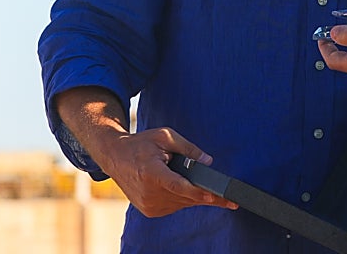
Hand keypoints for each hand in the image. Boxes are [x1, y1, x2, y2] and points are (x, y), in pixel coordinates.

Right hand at [54, 88, 235, 217]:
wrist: (115, 157)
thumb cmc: (141, 144)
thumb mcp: (165, 136)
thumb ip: (188, 148)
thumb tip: (208, 161)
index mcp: (151, 173)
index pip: (178, 185)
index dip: (197, 191)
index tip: (213, 195)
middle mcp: (149, 192)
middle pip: (185, 197)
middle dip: (208, 197)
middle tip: (231, 200)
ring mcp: (148, 204)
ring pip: (182, 203)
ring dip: (197, 197)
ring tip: (216, 194)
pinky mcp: (149, 210)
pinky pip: (174, 206)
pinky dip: (184, 199)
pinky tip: (193, 192)